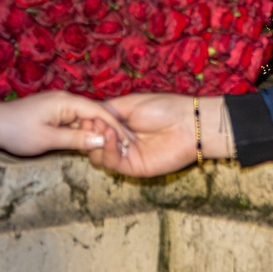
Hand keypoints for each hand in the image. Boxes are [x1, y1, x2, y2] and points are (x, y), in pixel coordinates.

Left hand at [0, 90, 134, 160]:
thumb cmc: (17, 131)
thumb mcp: (49, 139)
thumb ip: (76, 139)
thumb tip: (101, 141)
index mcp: (66, 101)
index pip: (99, 111)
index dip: (115, 127)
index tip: (128, 141)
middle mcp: (65, 99)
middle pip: (95, 114)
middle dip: (109, 130)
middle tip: (124, 147)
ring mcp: (59, 105)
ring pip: (85, 119)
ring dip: (96, 133)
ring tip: (111, 148)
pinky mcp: (52, 113)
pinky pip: (75, 121)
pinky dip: (83, 132)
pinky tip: (89, 144)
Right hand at [90, 93, 228, 176]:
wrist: (189, 123)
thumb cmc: (164, 108)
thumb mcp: (130, 103)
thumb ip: (108, 110)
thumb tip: (86, 113)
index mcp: (119, 124)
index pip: (93, 127)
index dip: (86, 122)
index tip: (83, 113)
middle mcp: (119, 141)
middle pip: (91, 142)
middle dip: (88, 132)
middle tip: (91, 122)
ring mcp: (125, 155)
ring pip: (97, 154)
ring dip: (97, 140)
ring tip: (103, 127)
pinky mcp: (132, 168)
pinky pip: (112, 162)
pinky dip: (108, 149)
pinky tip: (112, 136)